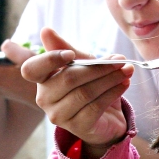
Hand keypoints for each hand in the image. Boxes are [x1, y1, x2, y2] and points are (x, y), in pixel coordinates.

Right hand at [20, 27, 133, 157]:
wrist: (106, 119)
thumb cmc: (91, 87)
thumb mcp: (82, 65)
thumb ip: (68, 50)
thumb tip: (45, 31)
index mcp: (42, 79)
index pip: (31, 69)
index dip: (49, 60)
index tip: (71, 54)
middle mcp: (45, 99)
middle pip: (69, 78)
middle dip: (98, 67)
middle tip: (120, 60)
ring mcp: (59, 116)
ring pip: (85, 92)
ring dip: (109, 79)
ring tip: (126, 70)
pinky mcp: (77, 127)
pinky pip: (96, 107)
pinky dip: (113, 92)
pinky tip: (124, 84)